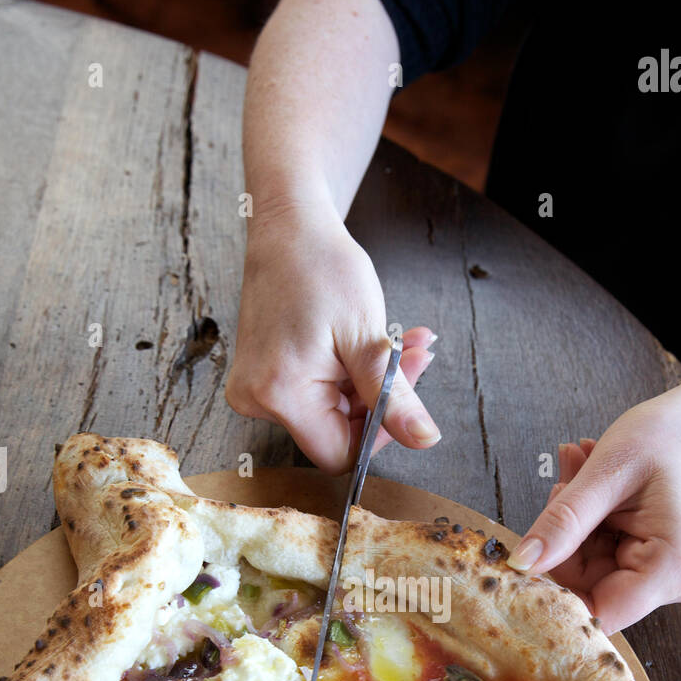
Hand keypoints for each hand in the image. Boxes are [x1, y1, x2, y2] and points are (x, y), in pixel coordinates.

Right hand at [225, 200, 439, 472]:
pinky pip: (316, 394)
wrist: (288, 228)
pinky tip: (369, 343)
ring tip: (401, 341)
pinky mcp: (262, 378)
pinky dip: (349, 374)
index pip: (341, 453)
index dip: (380, 433)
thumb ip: (394, 398)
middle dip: (382, 399)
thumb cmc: (322, 267)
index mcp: (280, 393)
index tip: (405, 392)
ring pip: (331, 412)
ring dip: (372, 382)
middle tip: (412, 355)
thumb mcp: (367, 337)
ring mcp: (255, 390)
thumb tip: (424, 441)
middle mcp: (257, 400)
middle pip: (337, 431)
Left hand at [506, 378, 680, 632]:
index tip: (530, 552)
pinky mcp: (656, 564)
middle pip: (590, 588)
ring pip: (591, 568)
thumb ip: (564, 522)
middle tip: (563, 482)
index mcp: (671, 569)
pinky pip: (604, 553)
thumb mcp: (610, 471)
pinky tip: (594, 480)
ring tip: (582, 468)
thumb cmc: (675, 435)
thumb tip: (521, 565)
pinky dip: (591, 520)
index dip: (555, 592)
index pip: (597, 613)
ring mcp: (667, 576)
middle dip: (565, 539)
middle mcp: (675, 584)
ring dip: (576, 521)